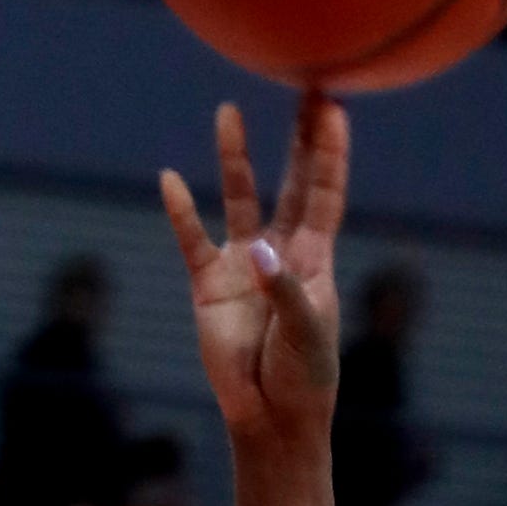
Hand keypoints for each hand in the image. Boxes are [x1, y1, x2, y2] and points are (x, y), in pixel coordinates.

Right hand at [160, 97, 349, 505]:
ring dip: (235, 157)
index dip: (329, 153)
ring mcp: (242, 264)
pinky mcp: (209, 284)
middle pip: (289, 180)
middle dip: (296, 137)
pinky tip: (171, 179)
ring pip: (238, 198)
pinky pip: (191, 239)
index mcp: (314, 259)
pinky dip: (181, 211)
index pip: (324, 194)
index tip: (335, 109)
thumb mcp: (305, 335)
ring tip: (229, 113)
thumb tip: (257, 250)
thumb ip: (285, 291)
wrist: (269, 417)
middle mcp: (279, 251)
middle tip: (305, 88)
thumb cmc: (303, 377)